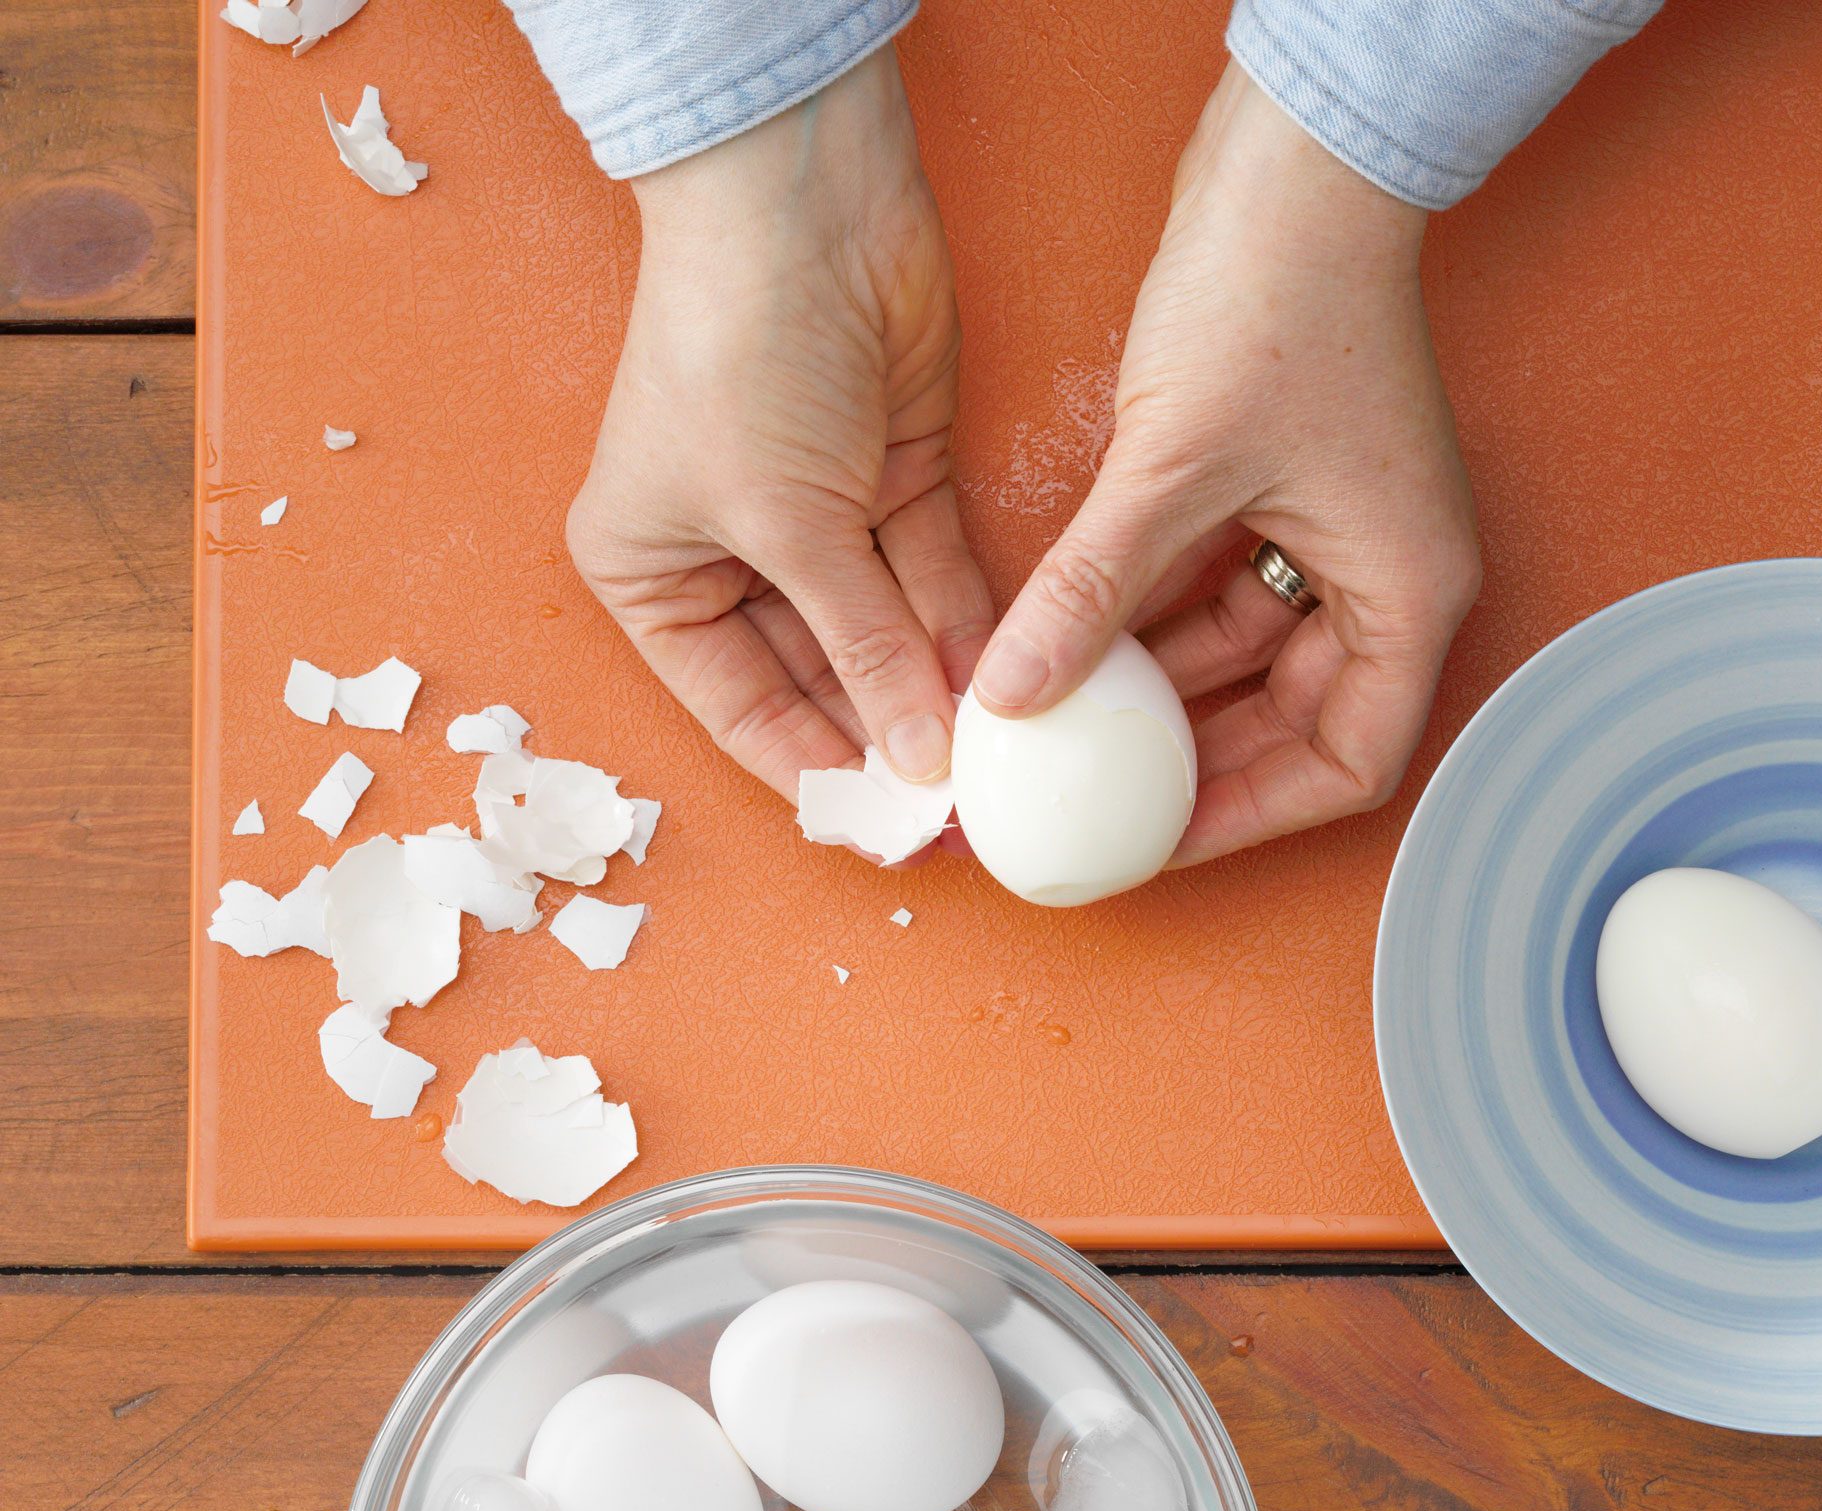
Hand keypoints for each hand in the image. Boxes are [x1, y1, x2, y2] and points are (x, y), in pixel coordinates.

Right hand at [567, 48, 989, 803]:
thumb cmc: (740, 358)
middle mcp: (732, 555)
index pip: (740, 707)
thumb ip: (862, 648)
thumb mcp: (789, 528)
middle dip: (889, 739)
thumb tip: (918, 760)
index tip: (887, 833)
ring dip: (940, 693)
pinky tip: (1011, 691)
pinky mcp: (900, 479)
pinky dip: (971, 631)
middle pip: (822, 679)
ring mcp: (823, 519)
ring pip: (890, 634)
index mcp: (652, 572)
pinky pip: (938, 580)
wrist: (805, 209)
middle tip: (962, 811)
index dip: (814, 771)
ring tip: (1002, 764)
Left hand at [969, 63, 1479, 866]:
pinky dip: (1164, 620)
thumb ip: (1092, 593)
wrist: (1293, 165)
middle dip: (1200, 759)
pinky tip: (1084, 636)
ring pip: (1256, 657)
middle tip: (1098, 792)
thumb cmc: (1276, 299)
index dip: (1254, 814)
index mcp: (1409, 590)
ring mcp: (1344, 530)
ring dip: (1170, 689)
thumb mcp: (1170, 471)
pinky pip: (1231, 590)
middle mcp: (1392, 573)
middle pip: (1302, 719)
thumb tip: (1012, 696)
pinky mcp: (1295, 488)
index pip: (1350, 762)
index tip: (1158, 835)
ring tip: (1072, 718)